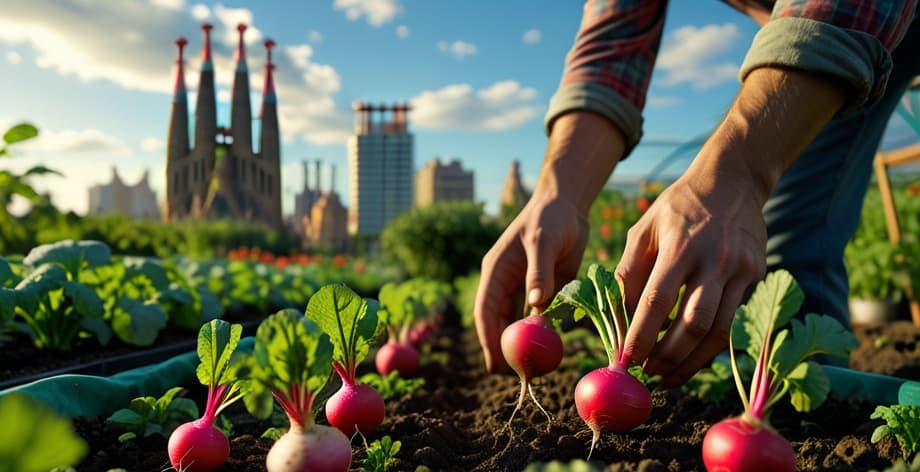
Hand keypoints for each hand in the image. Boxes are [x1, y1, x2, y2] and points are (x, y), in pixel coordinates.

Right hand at [474, 193, 588, 372]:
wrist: (569, 204)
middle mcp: (507, 282)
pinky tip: (551, 349)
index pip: (486, 310)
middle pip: (499, 321)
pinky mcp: (544, 289)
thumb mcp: (543, 241)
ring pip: (518, 322)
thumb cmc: (551, 217)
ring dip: (523, 343)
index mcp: (497, 271)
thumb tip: (535, 305)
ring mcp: (525, 287)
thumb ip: (539, 272)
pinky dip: (543, 332)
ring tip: (532, 369)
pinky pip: (540, 316)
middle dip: (504, 348)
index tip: (496, 362)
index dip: (488, 338)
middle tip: (515, 375)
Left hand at [616, 166, 766, 387]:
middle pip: (694, 322)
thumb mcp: (644, 229)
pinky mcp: (756, 276)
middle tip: (647, 373)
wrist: (733, 182)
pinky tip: (690, 359)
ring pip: (719, 330)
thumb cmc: (677, 208)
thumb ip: (629, 271)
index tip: (626, 359)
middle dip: (668, 356)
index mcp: (680, 245)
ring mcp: (740, 269)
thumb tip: (617, 316)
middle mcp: (714, 259)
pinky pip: (733, 322)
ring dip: (691, 361)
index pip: (658, 299)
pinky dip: (710, 347)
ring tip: (666, 376)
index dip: (641, 334)